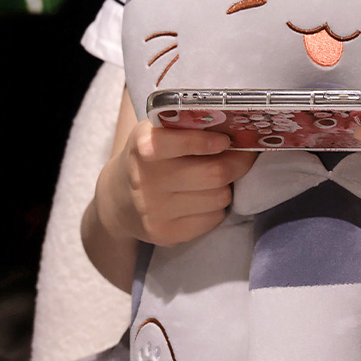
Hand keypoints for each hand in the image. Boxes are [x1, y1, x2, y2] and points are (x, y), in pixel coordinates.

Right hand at [96, 120, 256, 247]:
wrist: (119, 200)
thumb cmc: (150, 159)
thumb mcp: (157, 133)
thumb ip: (187, 126)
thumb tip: (236, 128)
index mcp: (144, 146)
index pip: (183, 143)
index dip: (209, 142)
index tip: (225, 140)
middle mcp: (146, 179)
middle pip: (216, 173)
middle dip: (237, 163)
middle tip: (242, 156)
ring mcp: (155, 211)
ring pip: (220, 197)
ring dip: (226, 187)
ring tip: (214, 180)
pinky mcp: (166, 234)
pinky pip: (214, 219)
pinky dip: (216, 208)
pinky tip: (201, 200)